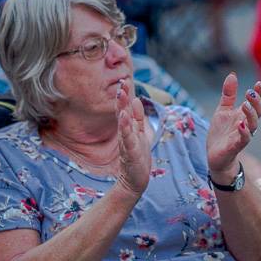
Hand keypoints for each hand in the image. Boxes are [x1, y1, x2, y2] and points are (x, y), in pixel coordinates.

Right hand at [115, 79, 151, 195]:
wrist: (134, 180)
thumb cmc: (137, 156)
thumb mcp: (139, 133)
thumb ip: (137, 118)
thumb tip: (136, 99)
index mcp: (129, 128)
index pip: (126, 108)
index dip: (126, 94)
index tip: (125, 80)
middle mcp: (125, 133)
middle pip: (122, 111)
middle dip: (122, 97)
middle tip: (121, 83)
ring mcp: (127, 142)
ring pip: (124, 122)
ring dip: (122, 108)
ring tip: (121, 94)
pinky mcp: (130, 152)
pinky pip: (127, 138)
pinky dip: (125, 127)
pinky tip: (124, 117)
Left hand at [206, 74, 260, 182]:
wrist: (214, 156)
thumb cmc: (221, 133)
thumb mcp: (222, 110)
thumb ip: (228, 94)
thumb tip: (232, 75)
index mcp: (243, 115)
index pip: (256, 103)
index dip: (259, 94)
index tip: (258, 83)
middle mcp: (246, 125)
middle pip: (257, 113)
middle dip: (256, 102)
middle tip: (250, 92)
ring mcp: (241, 136)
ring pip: (253, 125)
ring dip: (251, 114)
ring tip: (245, 104)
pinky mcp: (235, 147)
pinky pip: (243, 140)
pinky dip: (244, 132)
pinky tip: (241, 124)